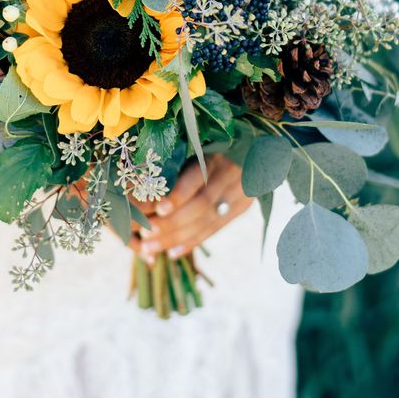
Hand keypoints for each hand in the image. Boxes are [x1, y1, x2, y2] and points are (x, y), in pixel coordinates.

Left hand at [129, 155, 252, 264]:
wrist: (256, 148)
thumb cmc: (215, 143)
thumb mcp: (200, 145)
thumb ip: (179, 163)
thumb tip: (142, 183)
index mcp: (217, 155)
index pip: (198, 178)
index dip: (179, 195)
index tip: (158, 209)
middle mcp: (231, 175)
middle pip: (202, 205)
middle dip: (172, 223)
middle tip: (145, 235)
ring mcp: (239, 193)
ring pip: (207, 221)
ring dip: (177, 237)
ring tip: (150, 248)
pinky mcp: (241, 207)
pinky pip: (215, 229)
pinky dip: (193, 242)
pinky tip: (173, 253)